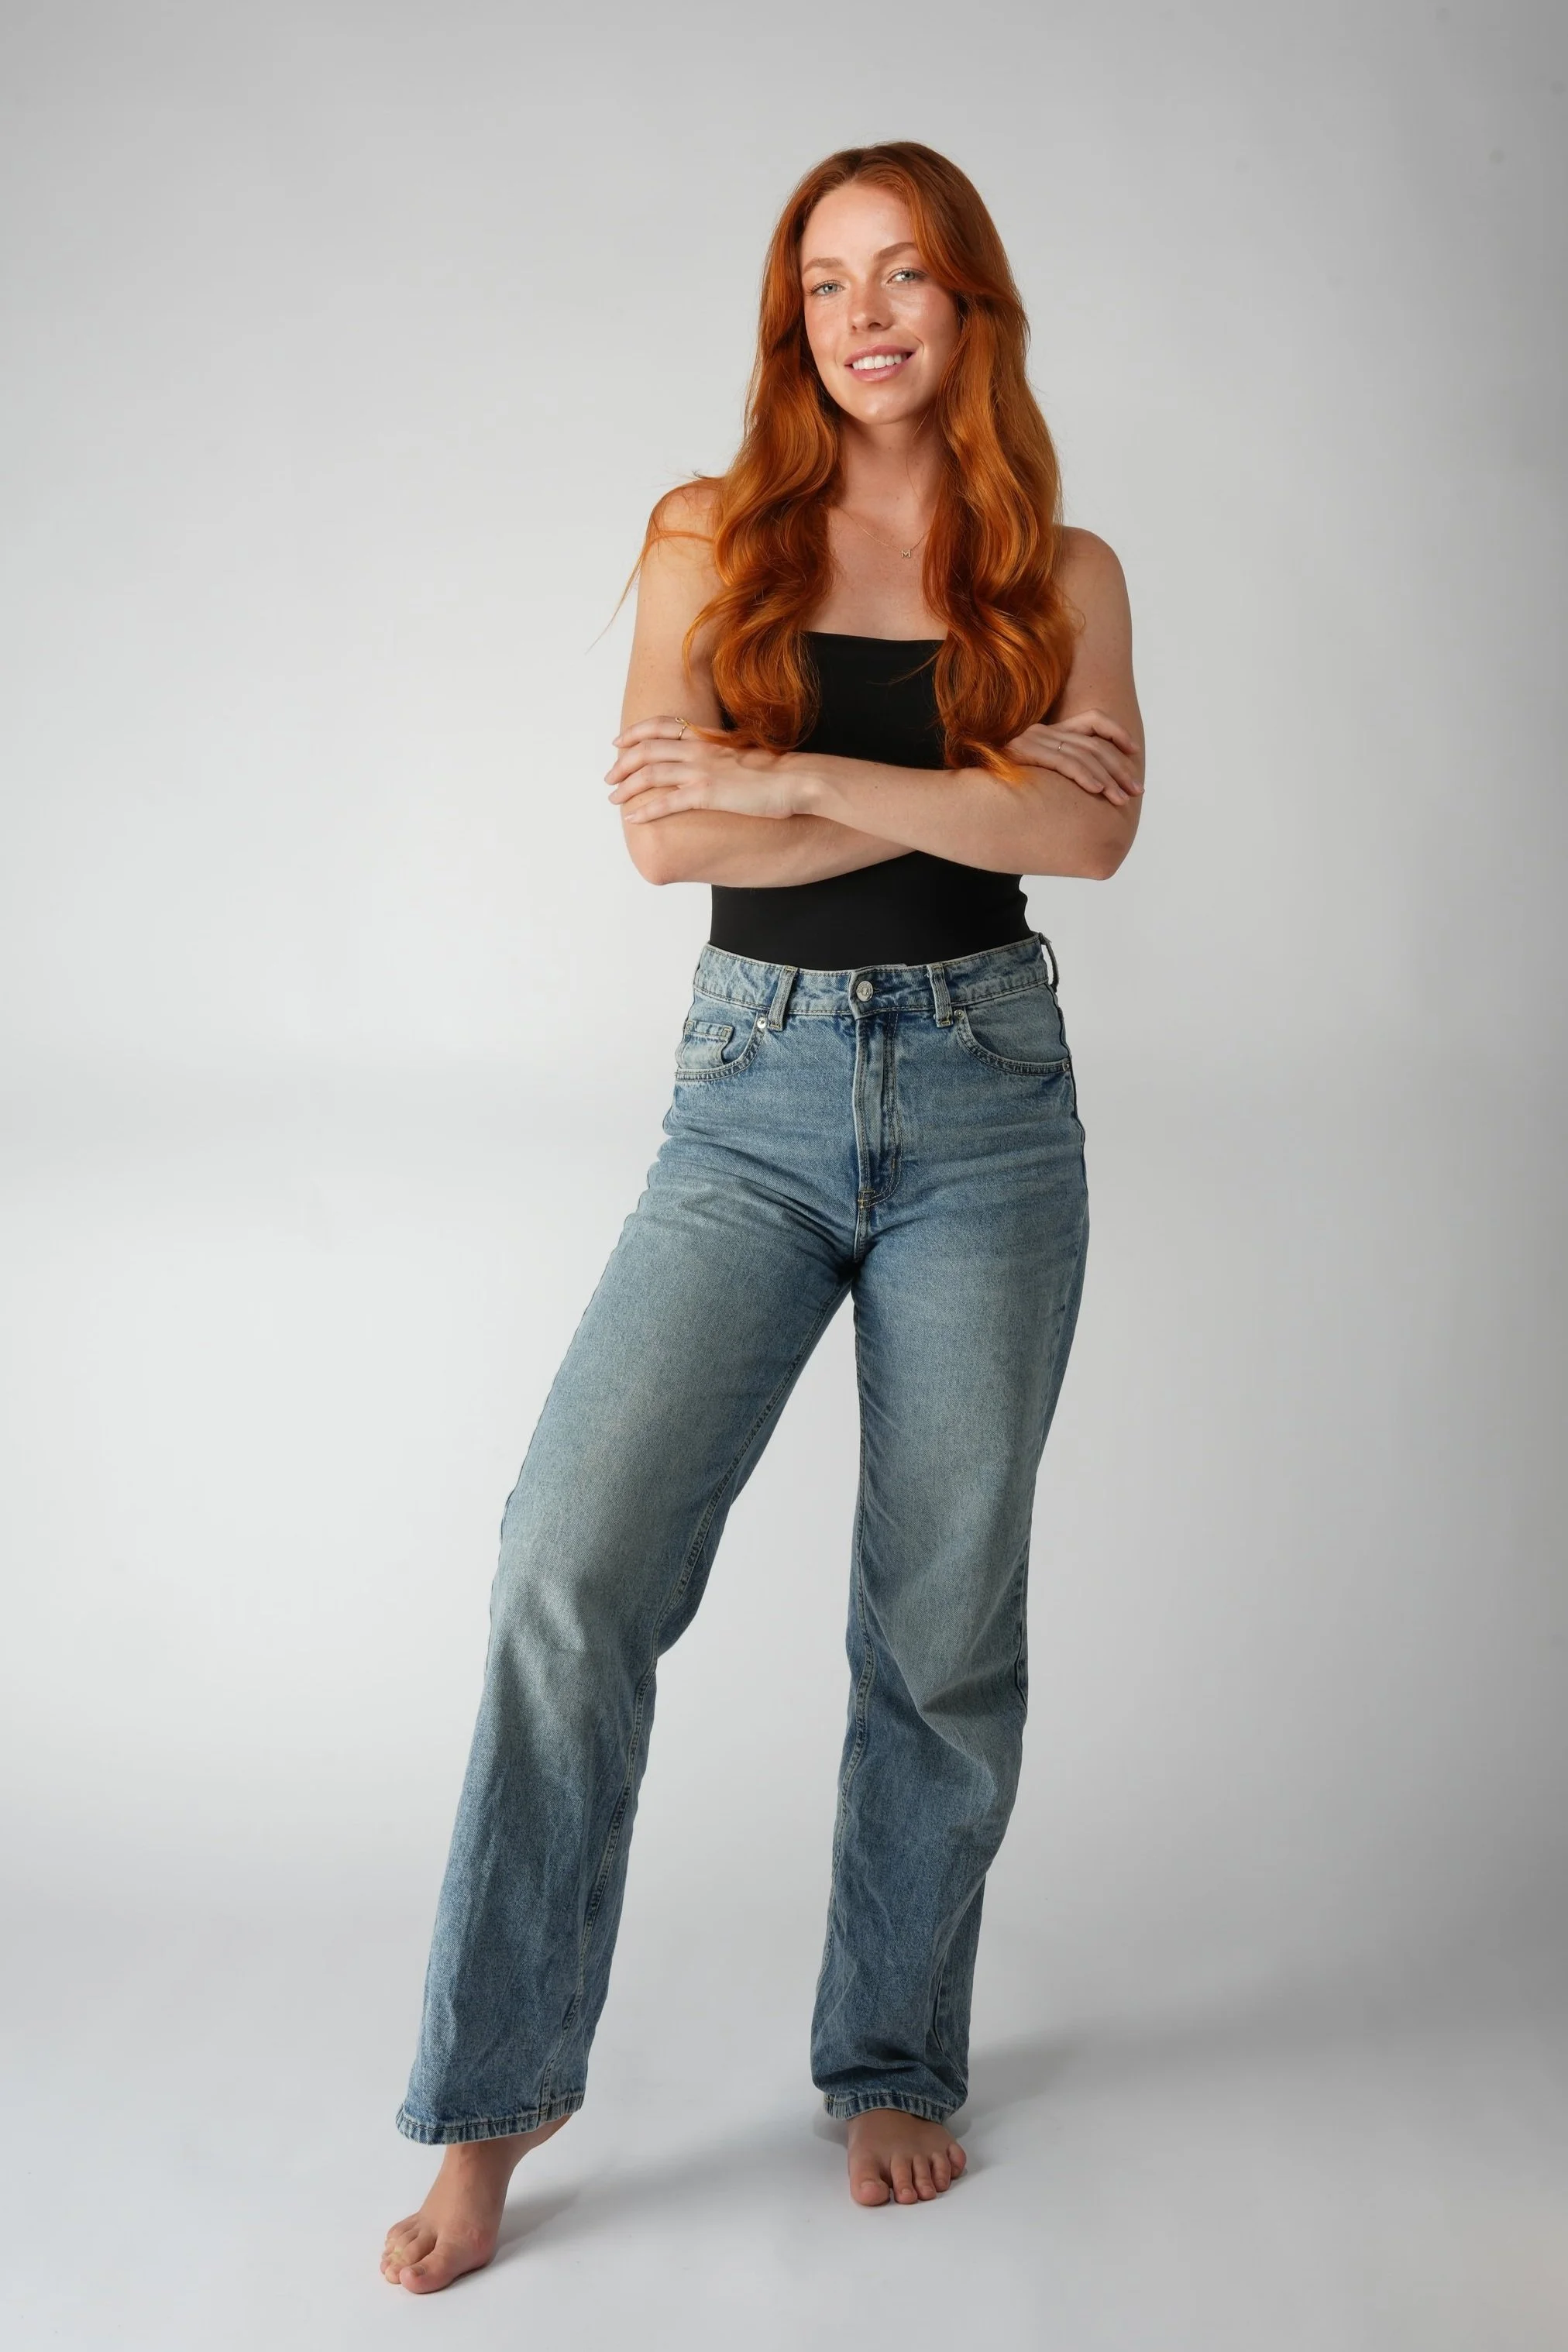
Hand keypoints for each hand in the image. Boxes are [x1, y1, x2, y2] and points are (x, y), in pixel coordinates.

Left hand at [606, 717, 803, 821]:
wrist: (797, 780)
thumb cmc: (777, 772)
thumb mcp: (744, 755)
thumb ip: (722, 755)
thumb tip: (715, 764)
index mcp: (707, 737)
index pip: (661, 726)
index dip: (635, 733)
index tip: (618, 742)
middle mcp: (699, 749)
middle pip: (647, 749)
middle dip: (623, 763)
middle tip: (609, 778)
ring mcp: (701, 770)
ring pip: (650, 773)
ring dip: (627, 787)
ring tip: (614, 799)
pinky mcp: (707, 794)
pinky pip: (666, 801)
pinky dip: (646, 810)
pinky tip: (633, 819)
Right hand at [1004, 708, 1143, 804]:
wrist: (964, 791)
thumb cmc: (1001, 786)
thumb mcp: (1035, 773)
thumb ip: (1058, 770)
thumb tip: (1091, 787)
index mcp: (1048, 731)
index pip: (1093, 720)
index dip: (1117, 733)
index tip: (1134, 752)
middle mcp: (1043, 731)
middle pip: (1094, 744)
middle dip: (1120, 768)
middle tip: (1137, 790)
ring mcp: (1033, 740)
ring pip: (1083, 755)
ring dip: (1107, 779)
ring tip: (1121, 799)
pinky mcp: (1025, 753)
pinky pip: (1064, 762)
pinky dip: (1084, 776)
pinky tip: (1098, 791)